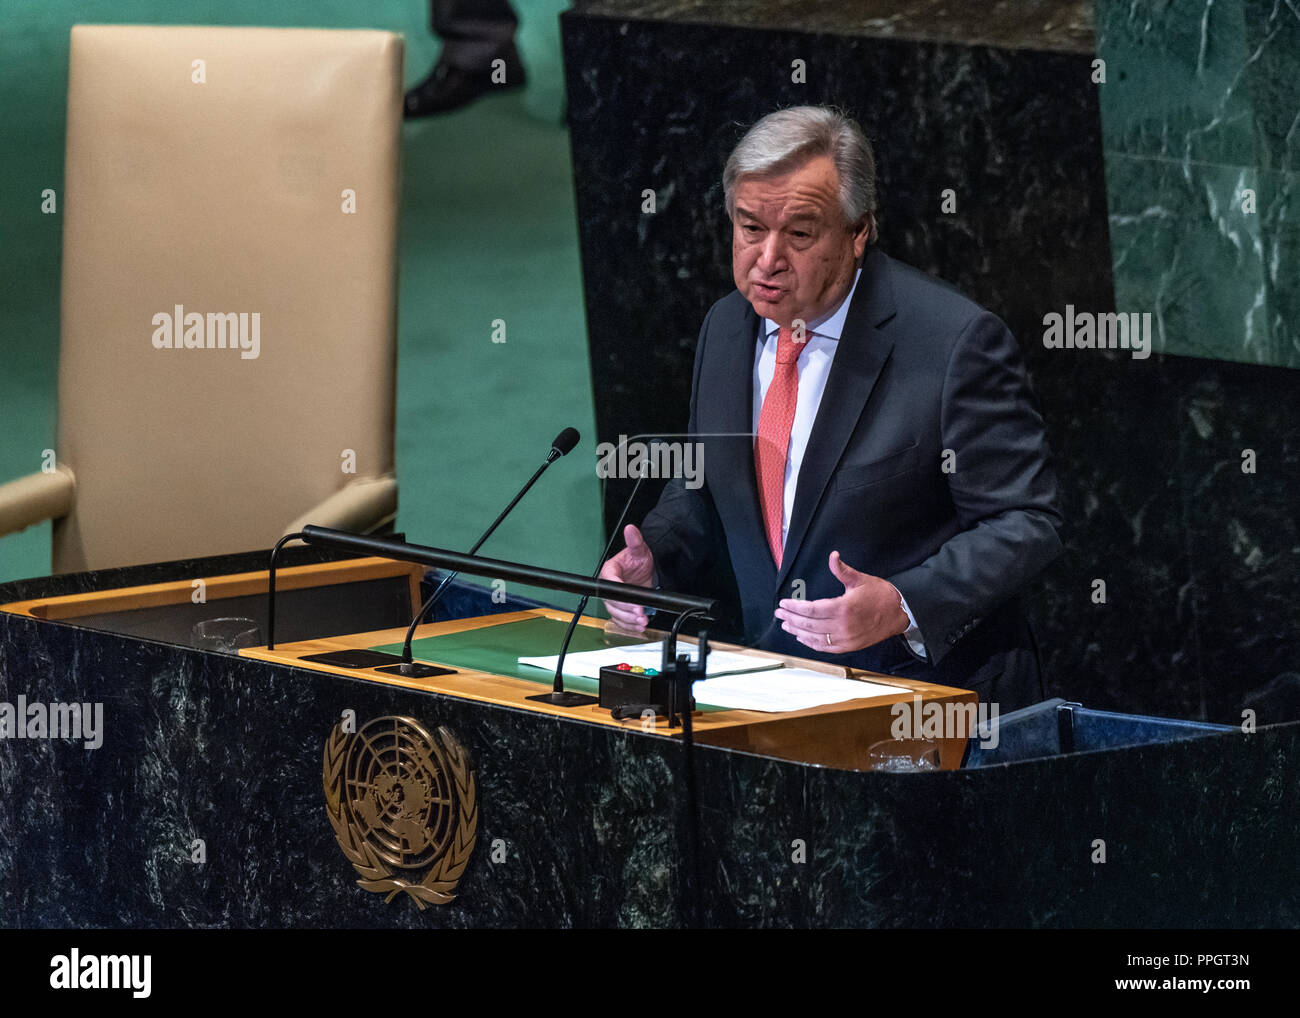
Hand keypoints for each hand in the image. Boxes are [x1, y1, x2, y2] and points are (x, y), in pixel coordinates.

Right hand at [599, 525, 655, 631]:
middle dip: (626, 610)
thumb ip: (634, 540)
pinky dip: (629, 625)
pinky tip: (639, 626)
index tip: (629, 596)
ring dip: (628, 620)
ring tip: (641, 622)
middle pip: (612, 601)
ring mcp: (614, 599)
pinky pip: (621, 620)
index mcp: (609, 571)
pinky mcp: (620, 609)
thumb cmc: (638, 560)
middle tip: (639, 613)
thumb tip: (631, 529)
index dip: (618, 590)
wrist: (646, 571)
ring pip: (616, 613)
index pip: (610, 581)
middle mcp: (609, 586)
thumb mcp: (639, 549)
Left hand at [773, 550, 909, 653]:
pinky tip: (802, 637)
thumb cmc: (880, 595)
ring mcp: (846, 639)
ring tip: (786, 625)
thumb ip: (842, 570)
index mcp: (844, 608)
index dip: (795, 608)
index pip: (811, 609)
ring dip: (798, 632)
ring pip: (815, 638)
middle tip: (779, 614)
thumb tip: (833, 556)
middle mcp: (843, 626)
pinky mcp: (849, 646)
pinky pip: (825, 647)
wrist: (899, 613)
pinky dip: (811, 643)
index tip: (784, 604)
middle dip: (791, 619)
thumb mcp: (861, 579)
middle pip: (809, 624)